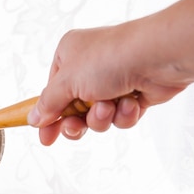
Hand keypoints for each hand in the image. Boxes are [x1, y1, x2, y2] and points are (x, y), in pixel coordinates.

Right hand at [28, 26, 184, 144]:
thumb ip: (48, 103)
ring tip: (109, 106)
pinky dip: (123, 115)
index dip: (48, 117)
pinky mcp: (133, 95)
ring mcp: (113, 82)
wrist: (158, 57)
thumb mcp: (68, 82)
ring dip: (102, 118)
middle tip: (76, 127)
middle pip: (73, 110)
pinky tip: (130, 102)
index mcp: (69, 56)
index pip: (52, 93)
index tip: (44, 137)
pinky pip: (120, 118)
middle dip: (77, 122)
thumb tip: (34, 117)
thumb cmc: (111, 58)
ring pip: (97, 118)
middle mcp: (90, 68)